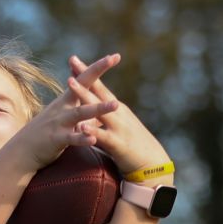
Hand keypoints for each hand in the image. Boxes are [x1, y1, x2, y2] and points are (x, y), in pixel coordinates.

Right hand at [2, 54, 120, 173]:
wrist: (22, 150)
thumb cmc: (47, 132)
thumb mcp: (64, 116)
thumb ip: (81, 108)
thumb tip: (98, 103)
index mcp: (67, 100)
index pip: (84, 79)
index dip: (98, 67)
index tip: (115, 56)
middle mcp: (63, 106)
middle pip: (82, 86)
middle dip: (97, 71)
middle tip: (112, 58)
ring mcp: (59, 122)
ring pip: (80, 113)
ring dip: (98, 108)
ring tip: (116, 104)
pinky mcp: (56, 139)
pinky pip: (71, 138)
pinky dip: (82, 138)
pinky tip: (93, 139)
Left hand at [68, 54, 170, 176]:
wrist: (152, 164)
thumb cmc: (131, 145)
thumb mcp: (116, 127)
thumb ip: (101, 118)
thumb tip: (87, 112)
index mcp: (115, 108)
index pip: (99, 87)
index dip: (87, 73)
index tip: (73, 59)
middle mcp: (117, 113)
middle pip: (98, 91)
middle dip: (85, 75)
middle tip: (72, 59)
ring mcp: (118, 126)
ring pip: (98, 108)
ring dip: (84, 95)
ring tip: (70, 83)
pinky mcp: (118, 143)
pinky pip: (102, 136)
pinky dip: (92, 131)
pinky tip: (81, 126)